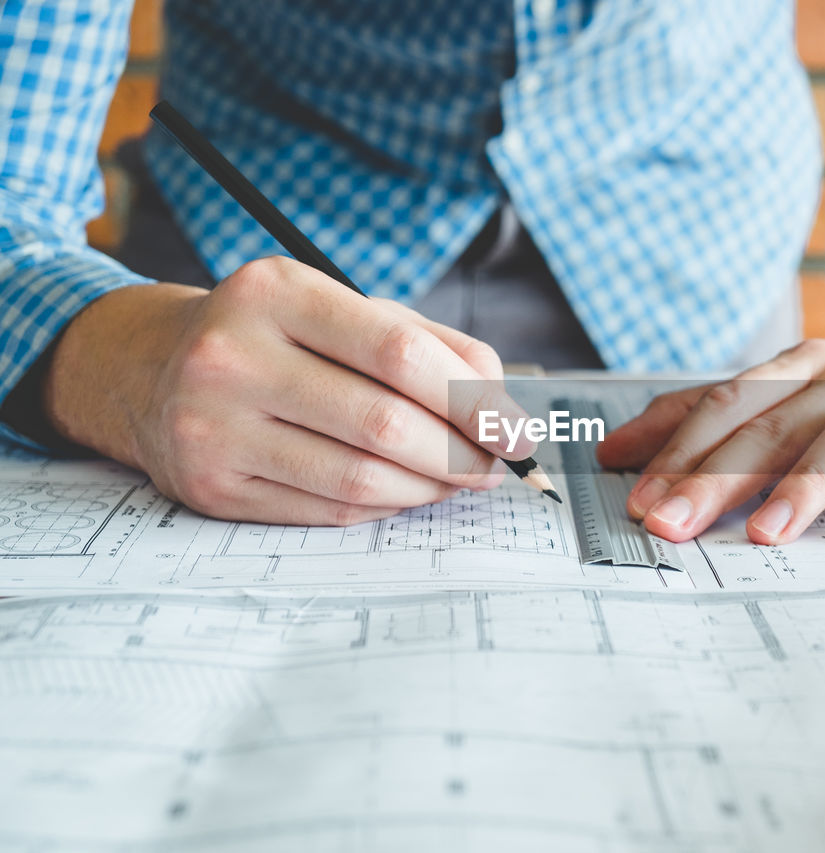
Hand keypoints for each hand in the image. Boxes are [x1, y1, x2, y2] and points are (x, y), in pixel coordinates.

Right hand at [42, 257, 535, 524]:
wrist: (152, 369)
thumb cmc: (278, 336)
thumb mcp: (347, 310)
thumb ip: (434, 346)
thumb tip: (504, 410)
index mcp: (276, 291)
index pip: (399, 353)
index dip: (474, 401)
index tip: (517, 432)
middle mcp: (232, 356)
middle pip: (385, 424)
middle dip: (462, 454)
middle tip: (498, 466)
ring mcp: (212, 427)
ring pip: (360, 479)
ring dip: (431, 488)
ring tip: (460, 479)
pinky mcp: (210, 487)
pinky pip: (327, 511)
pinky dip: (385, 507)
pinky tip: (406, 491)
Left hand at [597, 287, 824, 543]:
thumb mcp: (796, 389)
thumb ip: (713, 418)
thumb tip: (617, 450)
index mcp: (803, 368)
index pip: (729, 404)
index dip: (679, 450)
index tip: (636, 500)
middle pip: (776, 422)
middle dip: (717, 475)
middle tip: (672, 526)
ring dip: (806, 484)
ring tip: (764, 533)